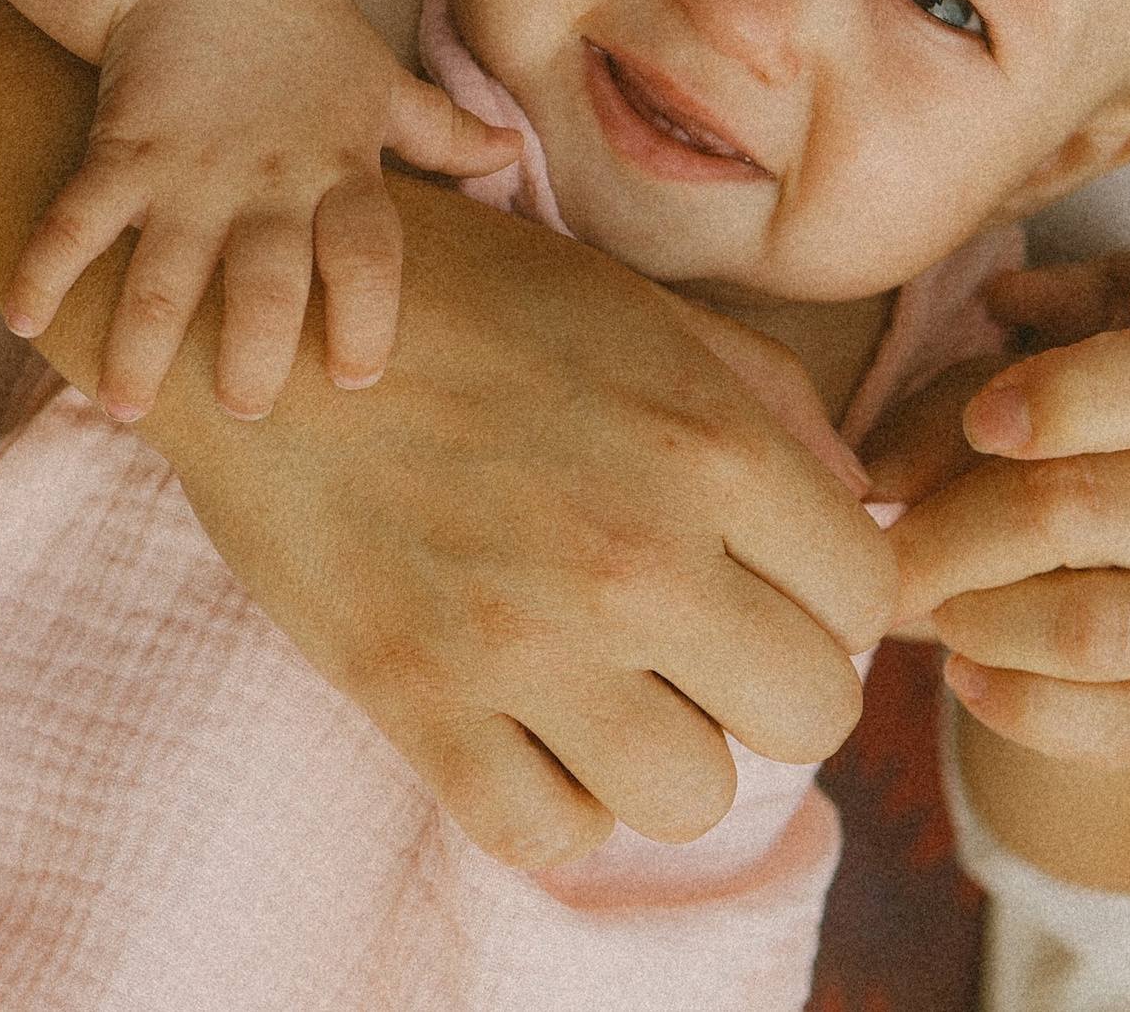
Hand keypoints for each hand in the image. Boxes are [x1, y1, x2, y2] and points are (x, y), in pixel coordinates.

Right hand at [6, 0, 519, 420]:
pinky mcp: (120, 151)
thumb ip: (445, 132)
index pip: (369, 256)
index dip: (366, 318)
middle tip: (242, 407)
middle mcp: (267, 184)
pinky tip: (29, 322)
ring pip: (162, 272)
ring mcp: (187, 172)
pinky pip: (78, 218)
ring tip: (124, 408)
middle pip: (264, 283)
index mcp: (340, 172)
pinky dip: (47, 268)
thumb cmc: (306, 34)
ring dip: (140, 341)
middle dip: (251, 352)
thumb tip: (517, 155)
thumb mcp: (383, 82)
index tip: (354, 375)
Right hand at [146, 177, 898, 866]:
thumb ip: (768, 400)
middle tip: (712, 640)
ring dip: (673, 751)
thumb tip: (854, 503)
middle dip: (777, 680)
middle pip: (814, 711)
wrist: (260, 318)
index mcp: (708, 442)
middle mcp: (637, 553)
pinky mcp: (418, 701)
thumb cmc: (464, 297)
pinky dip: (558, 799)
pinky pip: (548, 832)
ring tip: (623, 686)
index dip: (835, 593)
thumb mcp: (639, 307)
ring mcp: (526, 640)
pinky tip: (539, 727)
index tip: (778, 577)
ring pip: (695, 796)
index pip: (869, 594)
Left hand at [860, 235, 1129, 770]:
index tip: (981, 423)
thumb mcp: (994, 415)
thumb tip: (877, 491)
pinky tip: (963, 674)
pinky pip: (1108, 722)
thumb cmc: (1041, 467)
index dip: (1070, 393)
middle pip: (1086, 508)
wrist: (1113, 592)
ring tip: (934, 608)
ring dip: (979, 619)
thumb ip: (941, 426)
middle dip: (952, 535)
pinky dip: (1014, 703)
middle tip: (878, 560)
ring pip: (1090, 627)